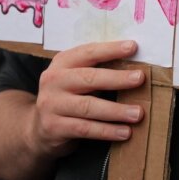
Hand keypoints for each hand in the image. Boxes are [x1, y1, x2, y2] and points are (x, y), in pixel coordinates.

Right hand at [28, 40, 145, 160]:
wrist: (38, 129)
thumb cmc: (68, 98)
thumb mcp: (75, 78)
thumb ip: (96, 70)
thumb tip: (133, 67)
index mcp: (62, 63)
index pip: (88, 52)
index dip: (110, 49)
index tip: (133, 47)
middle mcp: (53, 81)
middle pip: (89, 78)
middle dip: (117, 78)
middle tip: (140, 79)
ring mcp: (51, 104)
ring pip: (88, 106)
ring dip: (116, 110)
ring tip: (138, 113)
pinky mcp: (54, 127)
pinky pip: (85, 129)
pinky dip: (107, 131)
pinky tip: (124, 132)